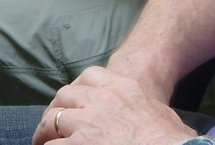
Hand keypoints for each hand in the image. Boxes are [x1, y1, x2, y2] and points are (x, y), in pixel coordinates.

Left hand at [33, 67, 197, 144]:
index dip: (77, 88)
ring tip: (41, 141)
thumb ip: (146, 108)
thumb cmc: (172, 138)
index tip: (72, 100)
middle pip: (66, 95)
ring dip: (45, 131)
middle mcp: (101, 100)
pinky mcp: (78, 144)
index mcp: (123, 88)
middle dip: (56, 108)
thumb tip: (149, 120)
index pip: (90, 76)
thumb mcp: (160, 113)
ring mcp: (87, 122)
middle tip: (50, 122)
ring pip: (52, 119)